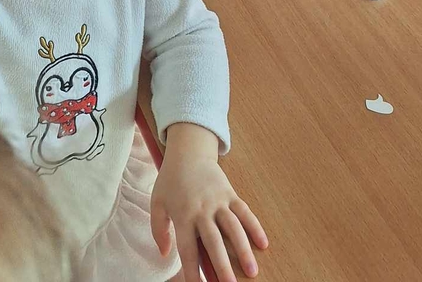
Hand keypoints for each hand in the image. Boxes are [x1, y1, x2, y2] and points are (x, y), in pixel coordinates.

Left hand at [150, 128, 267, 281]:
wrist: (188, 151)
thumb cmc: (170, 180)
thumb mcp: (157, 202)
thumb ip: (158, 229)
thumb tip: (164, 253)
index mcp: (183, 214)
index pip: (187, 248)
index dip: (192, 270)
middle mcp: (202, 210)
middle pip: (213, 241)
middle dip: (222, 265)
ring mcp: (218, 201)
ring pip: (233, 227)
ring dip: (243, 249)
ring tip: (252, 271)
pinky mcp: (230, 193)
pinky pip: (244, 211)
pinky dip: (255, 226)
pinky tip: (264, 243)